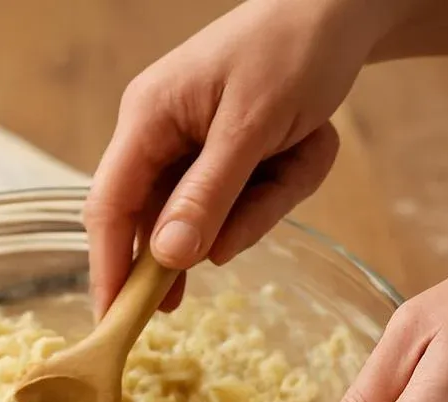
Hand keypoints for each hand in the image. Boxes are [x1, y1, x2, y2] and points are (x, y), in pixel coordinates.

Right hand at [83, 0, 381, 316]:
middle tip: (245, 231)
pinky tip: (303, 149)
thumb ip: (208, 195)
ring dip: (265, 203)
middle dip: (217, 230)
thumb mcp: (252, 126)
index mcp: (148, 119)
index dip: (109, 270)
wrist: (338, 9)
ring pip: (214, 220)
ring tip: (301, 152)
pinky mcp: (222, 161)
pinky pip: (243, 206)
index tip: (114, 324)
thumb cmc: (291, 51)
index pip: (110, 209)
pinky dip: (280, 189)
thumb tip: (166, 258)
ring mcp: (191, 151)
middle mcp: (158, 137)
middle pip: (164, 223)